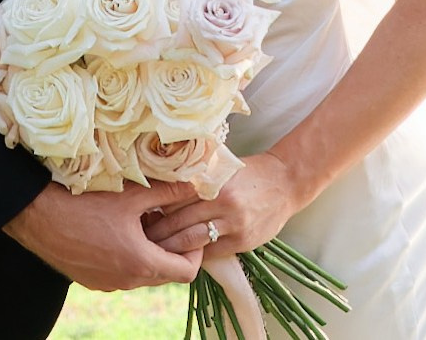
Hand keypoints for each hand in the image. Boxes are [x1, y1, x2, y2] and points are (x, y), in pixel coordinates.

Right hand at [4, 180, 205, 291]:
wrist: (39, 217)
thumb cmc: (85, 204)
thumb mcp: (131, 195)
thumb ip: (166, 191)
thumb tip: (195, 183)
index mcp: (141, 264)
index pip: (187, 272)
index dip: (196, 250)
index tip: (191, 227)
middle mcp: (127, 281)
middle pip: (165, 273)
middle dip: (172, 247)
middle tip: (168, 218)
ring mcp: (108, 284)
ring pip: (142, 273)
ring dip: (150, 250)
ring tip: (143, 218)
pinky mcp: (92, 280)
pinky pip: (121, 272)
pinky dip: (129, 255)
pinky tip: (118, 227)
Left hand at [145, 148, 300, 257]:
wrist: (286, 181)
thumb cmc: (249, 172)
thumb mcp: (222, 169)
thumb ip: (198, 180)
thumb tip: (164, 189)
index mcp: (212, 181)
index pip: (175, 198)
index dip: (156, 209)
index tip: (140, 215)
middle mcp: (221, 202)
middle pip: (179, 222)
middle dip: (157, 232)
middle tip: (139, 238)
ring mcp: (233, 224)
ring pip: (192, 241)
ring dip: (171, 248)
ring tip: (154, 251)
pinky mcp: (242, 241)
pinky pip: (211, 252)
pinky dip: (195, 255)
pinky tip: (182, 256)